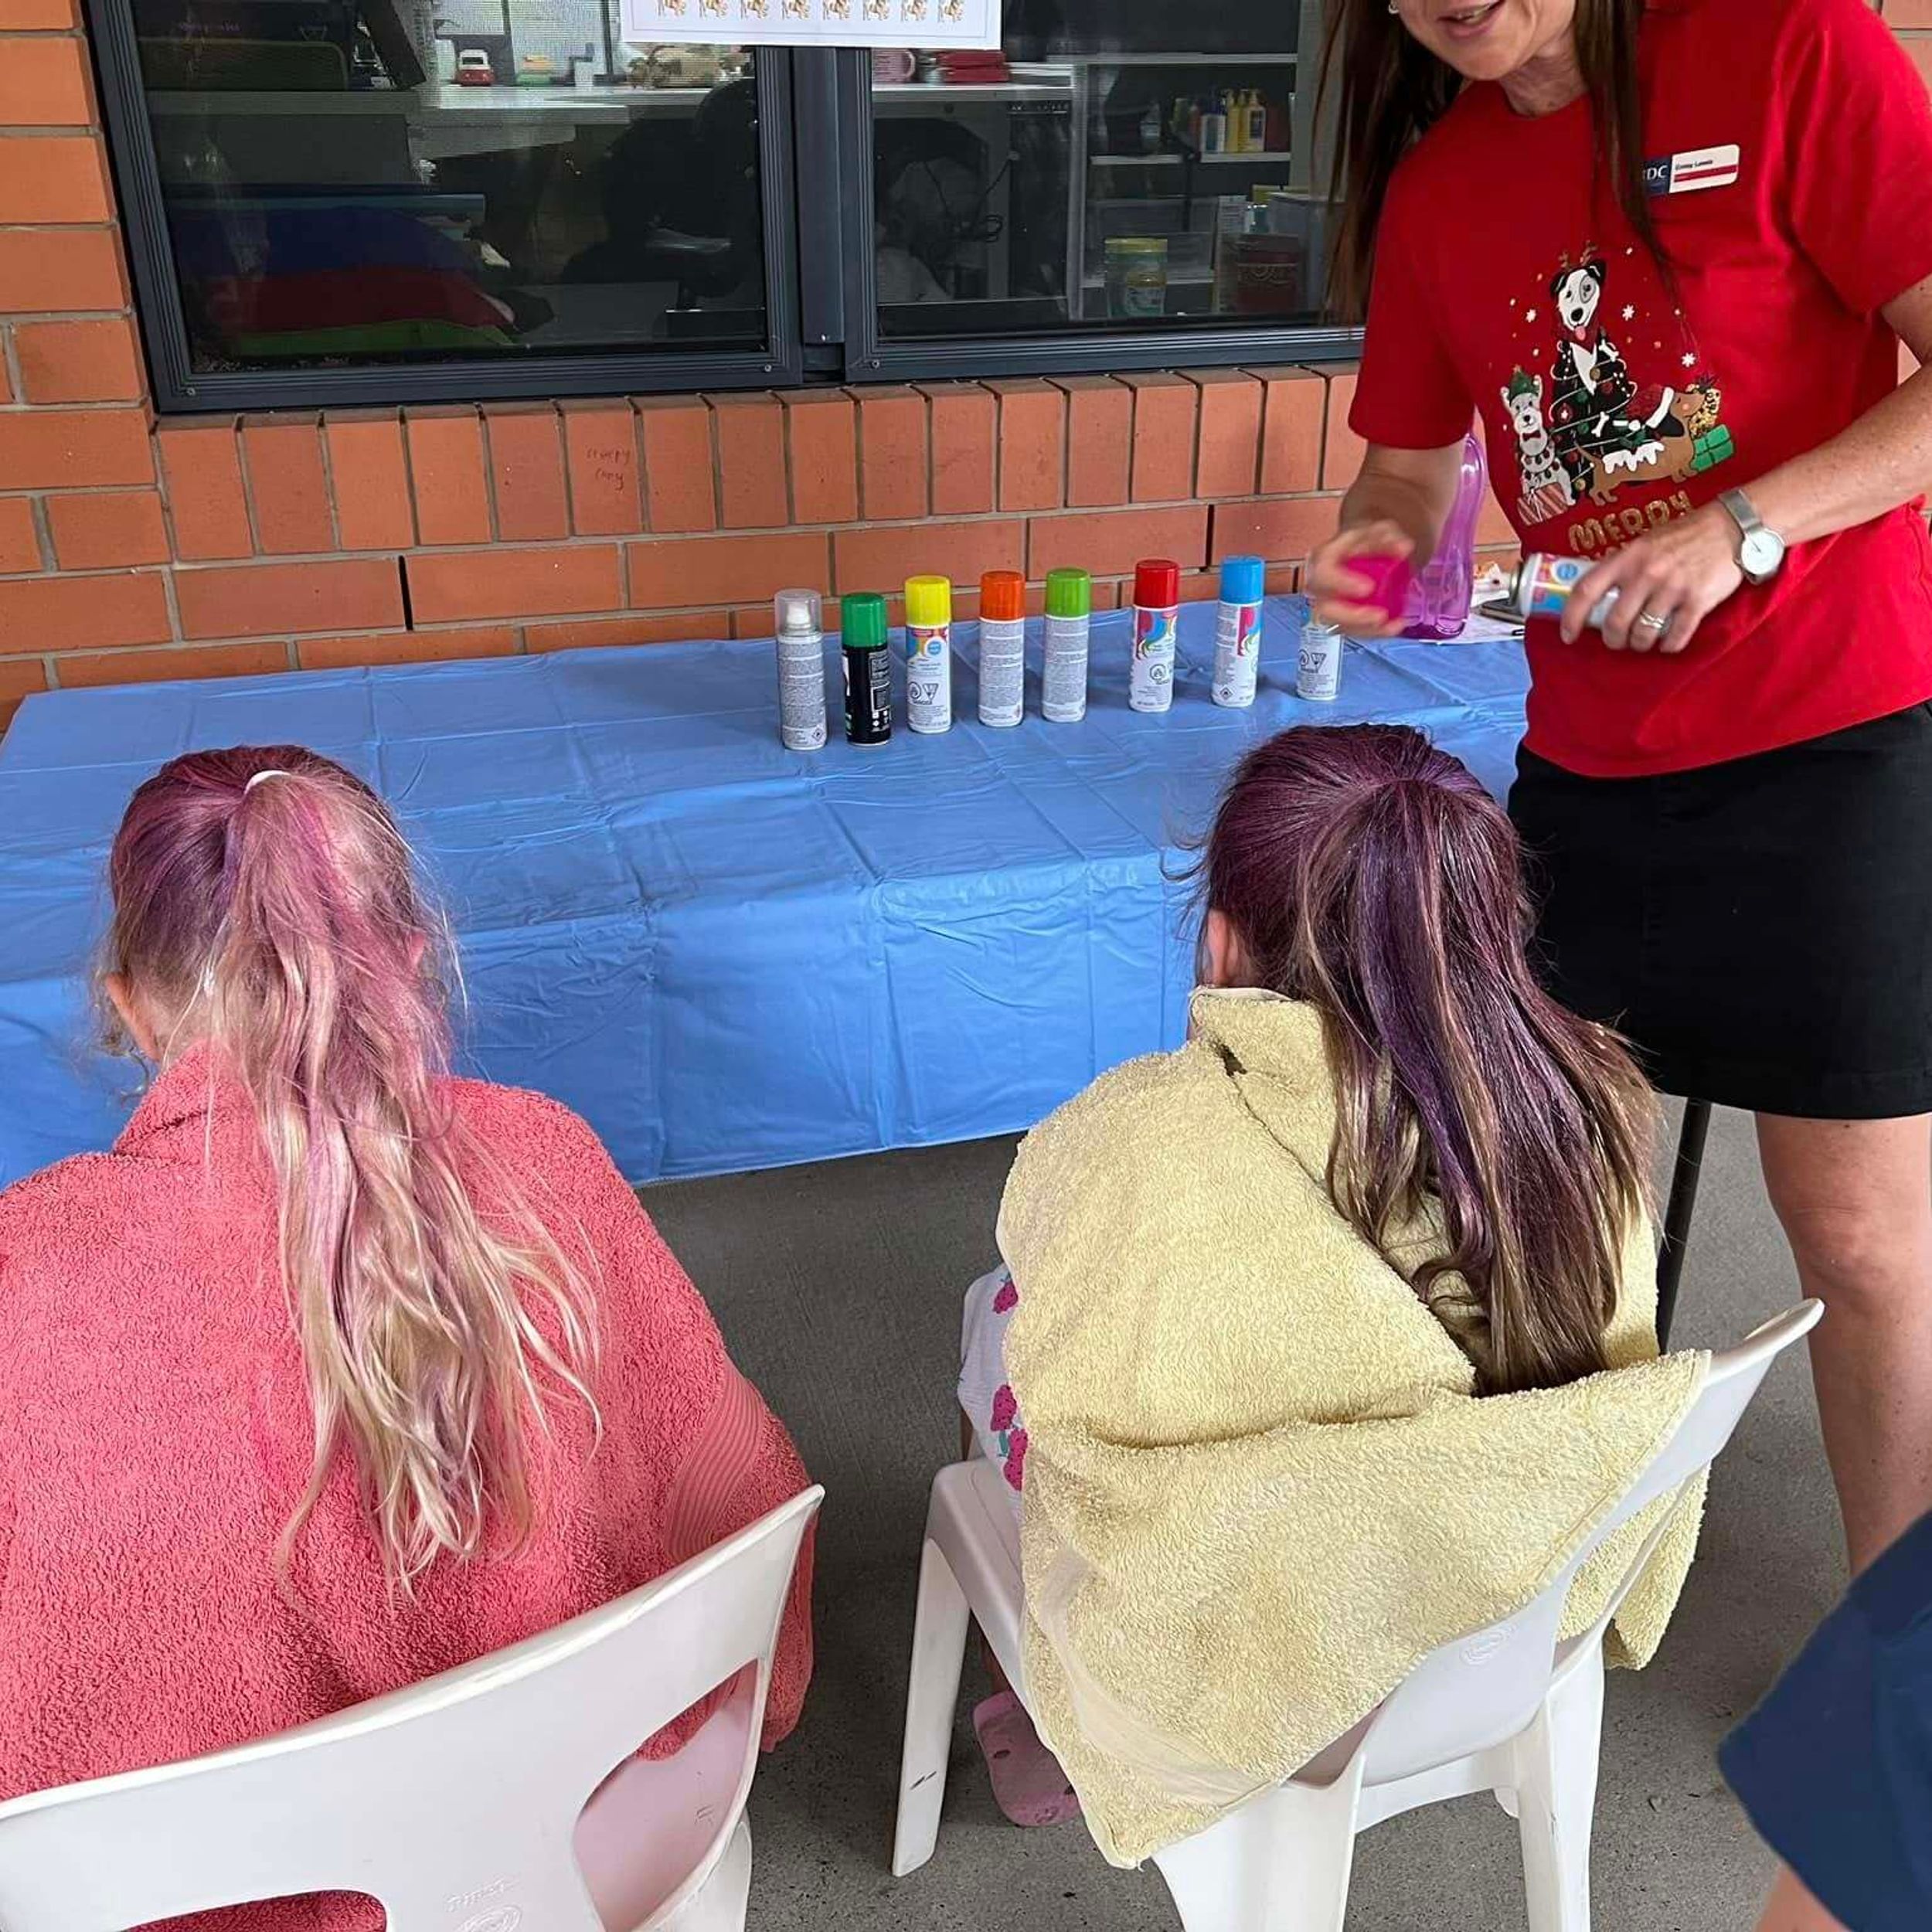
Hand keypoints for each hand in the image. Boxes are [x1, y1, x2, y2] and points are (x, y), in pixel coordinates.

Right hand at [1306, 520, 1414, 637]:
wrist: (1366, 550)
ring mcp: (1331, 606)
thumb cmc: (1366, 540)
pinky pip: (1354, 632)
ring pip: (1340, 626)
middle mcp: (1321, 586)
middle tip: (1380, 616)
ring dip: (1367, 629)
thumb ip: (1390, 535)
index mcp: (1323, 558)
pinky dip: (1375, 632)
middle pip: (1325, 608)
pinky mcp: (1343, 620)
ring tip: (1393, 625)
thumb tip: (1403, 547)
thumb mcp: (1380, 529)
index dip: (1342, 583)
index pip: (1323, 572)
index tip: (1368, 588)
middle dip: (1353, 616)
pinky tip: (1395, 626)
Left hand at [1563, 503, 1744, 653]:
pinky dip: (1668, 646)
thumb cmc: (1682, 537)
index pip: (1586, 591)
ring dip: (1639, 644)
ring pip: (1643, 634)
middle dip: (1613, 640)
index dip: (1571, 618)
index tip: (1568, 636)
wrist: (1731, 527)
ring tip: (1642, 641)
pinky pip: (1675, 637)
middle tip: (1617, 641)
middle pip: (1615, 623)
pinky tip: (1667, 643)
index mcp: (1627, 557)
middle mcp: (1646, 573)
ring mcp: (1673, 588)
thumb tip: (1595, 595)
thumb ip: (1622, 566)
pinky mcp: (1698, 601)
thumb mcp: (1644, 543)